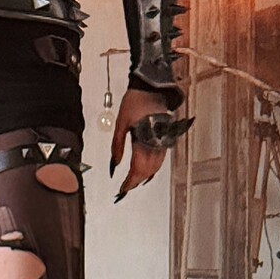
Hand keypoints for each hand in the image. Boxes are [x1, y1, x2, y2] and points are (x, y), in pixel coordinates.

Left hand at [110, 86, 169, 201]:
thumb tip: (114, 163)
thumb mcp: (121, 124)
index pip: (138, 168)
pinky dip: (152, 168)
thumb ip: (117, 146)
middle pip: (148, 170)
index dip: (130, 181)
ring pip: (155, 167)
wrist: (151, 89)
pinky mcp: (165, 139)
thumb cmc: (135, 102)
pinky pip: (160, 159)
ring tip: (132, 182)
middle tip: (125, 189)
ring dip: (144, 176)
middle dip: (136, 181)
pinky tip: (146, 172)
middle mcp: (157, 143)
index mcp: (145, 139)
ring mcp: (163, 141)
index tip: (122, 189)